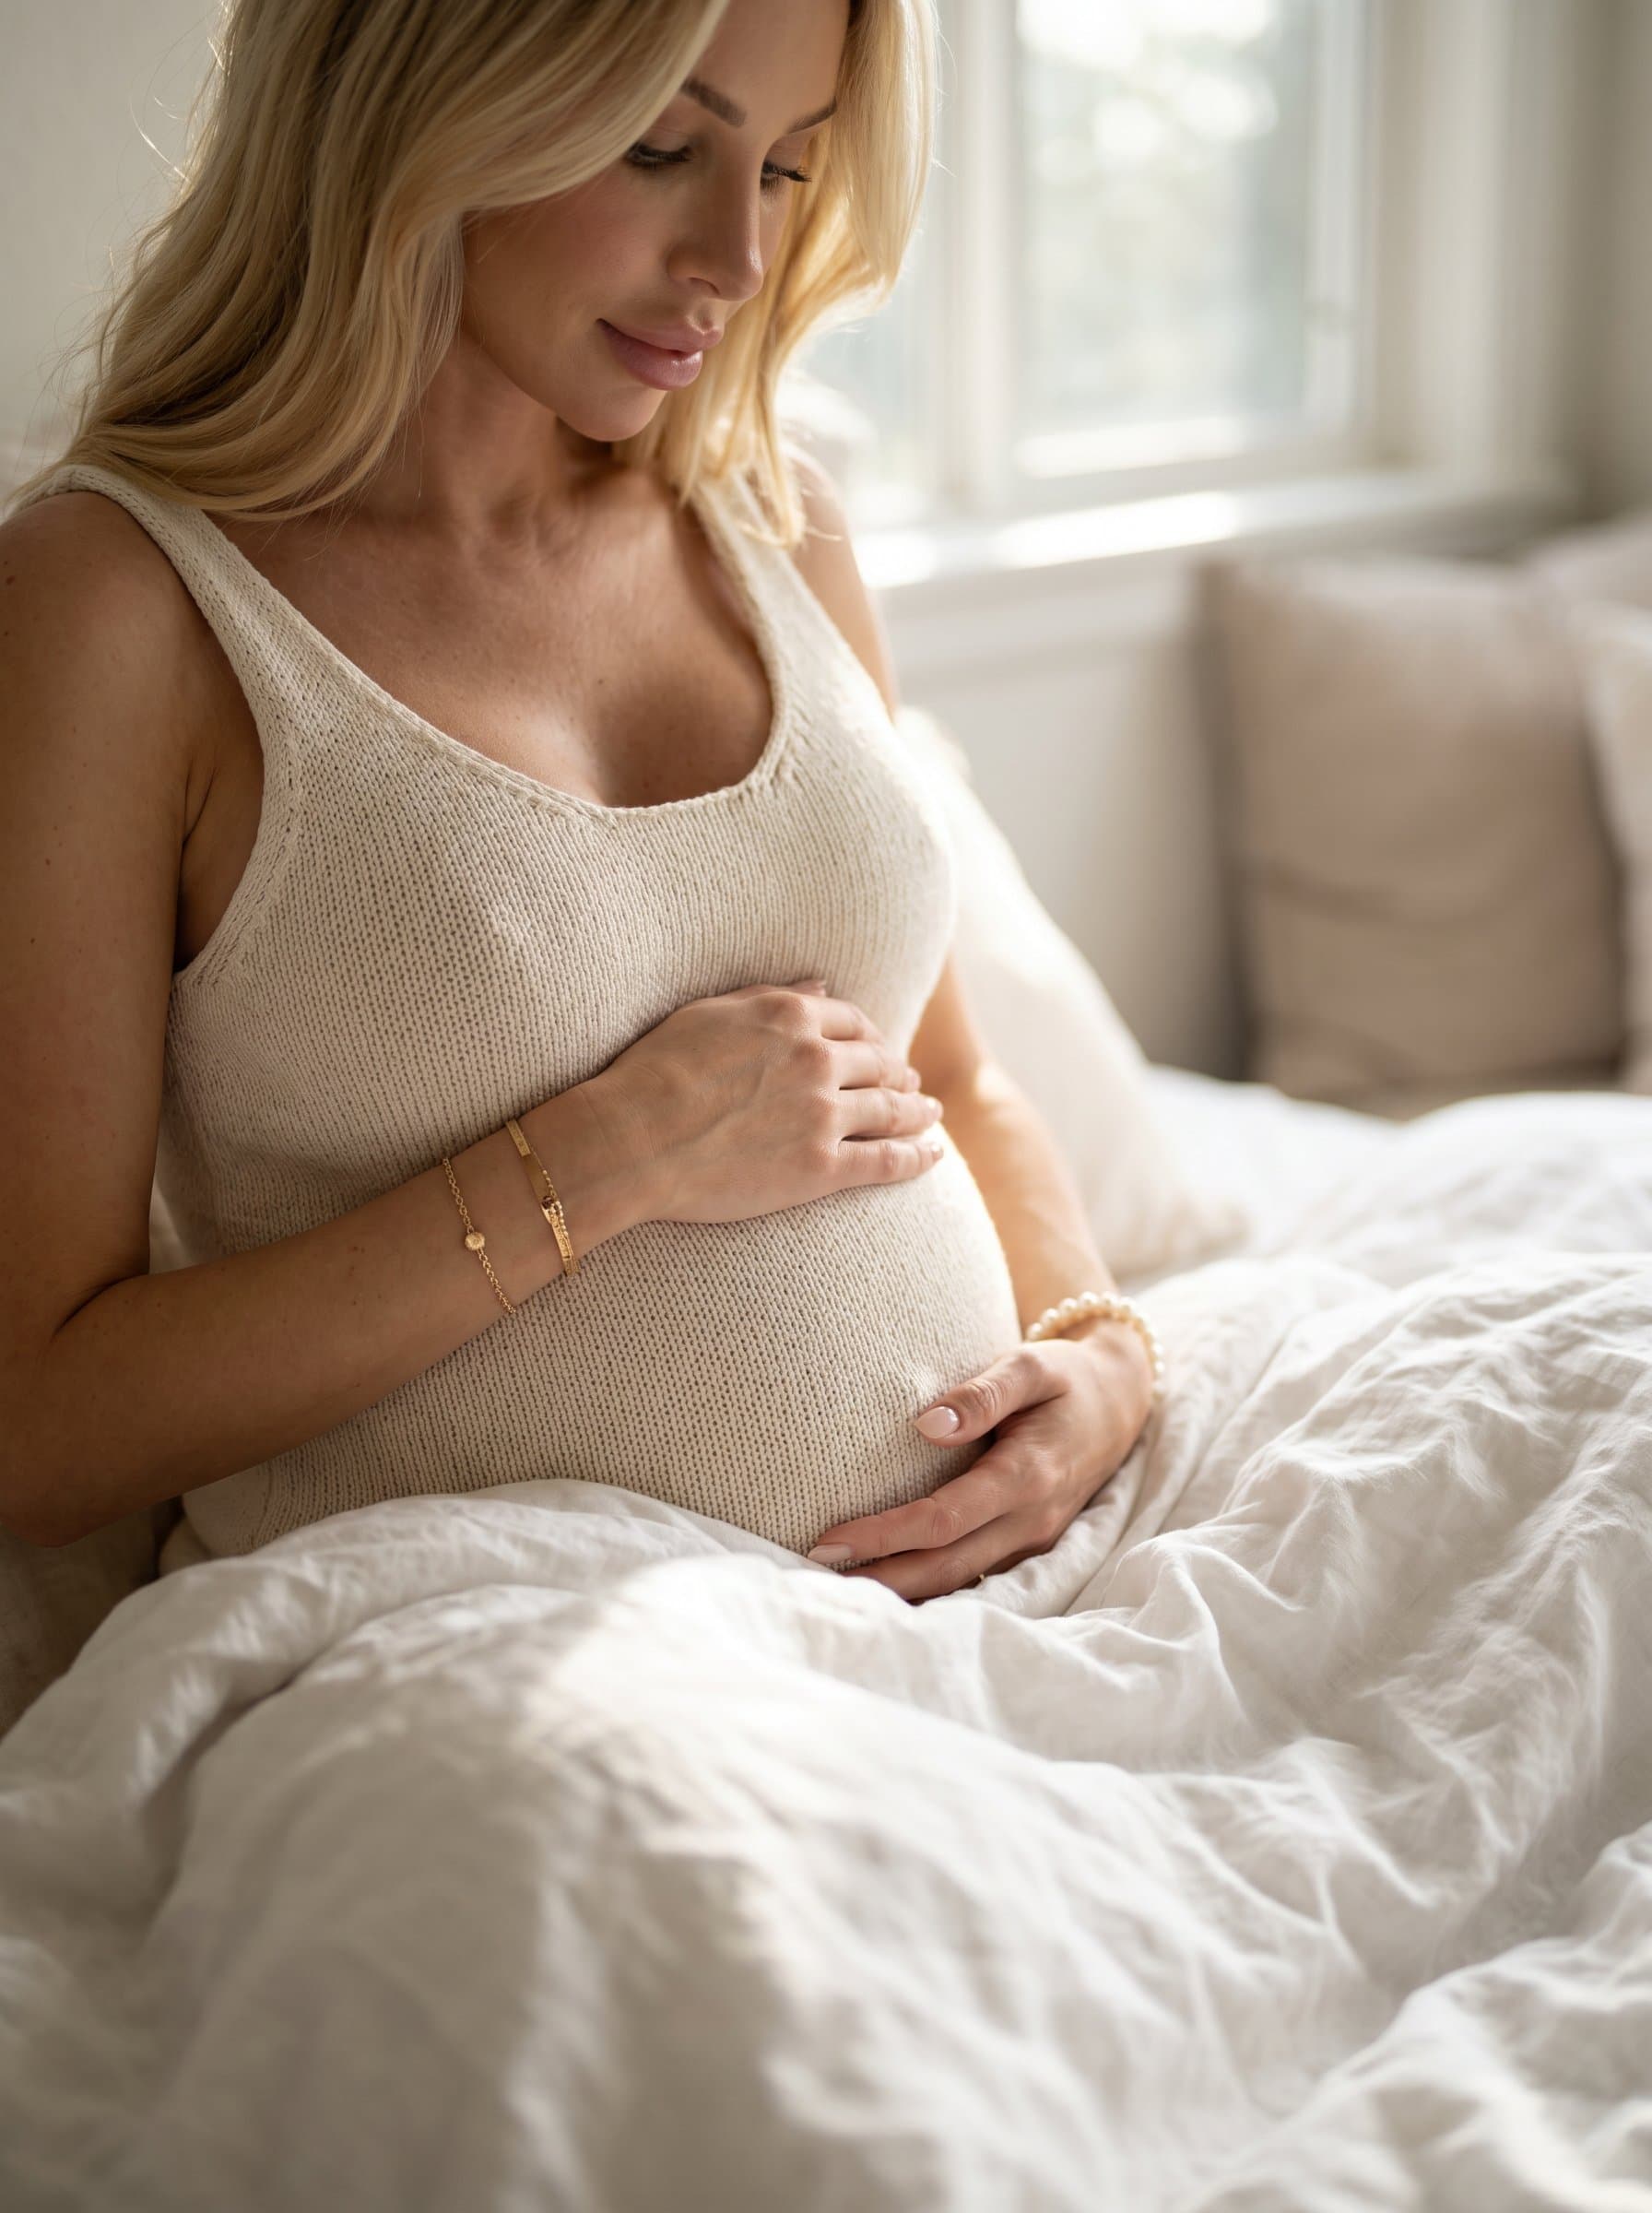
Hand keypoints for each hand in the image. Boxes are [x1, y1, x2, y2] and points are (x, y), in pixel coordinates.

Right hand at [591, 978, 945, 1225]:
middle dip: (899, 1072)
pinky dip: (918, 1156)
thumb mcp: (710, 1013)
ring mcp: (824, 1115)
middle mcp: (818, 1059)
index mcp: (791, 1016)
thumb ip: (770, 996)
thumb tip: (821, 985)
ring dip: (919, 1110)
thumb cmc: (654, 1070)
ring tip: (932, 1114)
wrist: (634, 1138)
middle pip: (879, 1063)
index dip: (870, 1035)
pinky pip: (886, 1160)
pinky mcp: (822, 1168)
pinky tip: (935, 1153)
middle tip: (911, 1083)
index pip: (851, 1020)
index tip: (877, 1047)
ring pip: (892, 1109)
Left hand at [807, 1322, 1156, 1601]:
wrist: (1120, 1403)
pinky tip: (885, 1583)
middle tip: (813, 1578)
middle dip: (881, 1579)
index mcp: (1028, 1477)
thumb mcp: (1031, 1364)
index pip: (945, 1520)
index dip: (886, 1534)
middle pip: (947, 1568)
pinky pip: (974, 1576)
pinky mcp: (1028, 1546)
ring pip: (960, 1582)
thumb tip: (926, 1424)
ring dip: (902, 1591)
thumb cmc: (1065, 1377)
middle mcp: (1032, 1520)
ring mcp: (1033, 1541)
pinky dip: (929, 1585)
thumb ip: (983, 1393)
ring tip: (837, 1589)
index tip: (830, 1537)